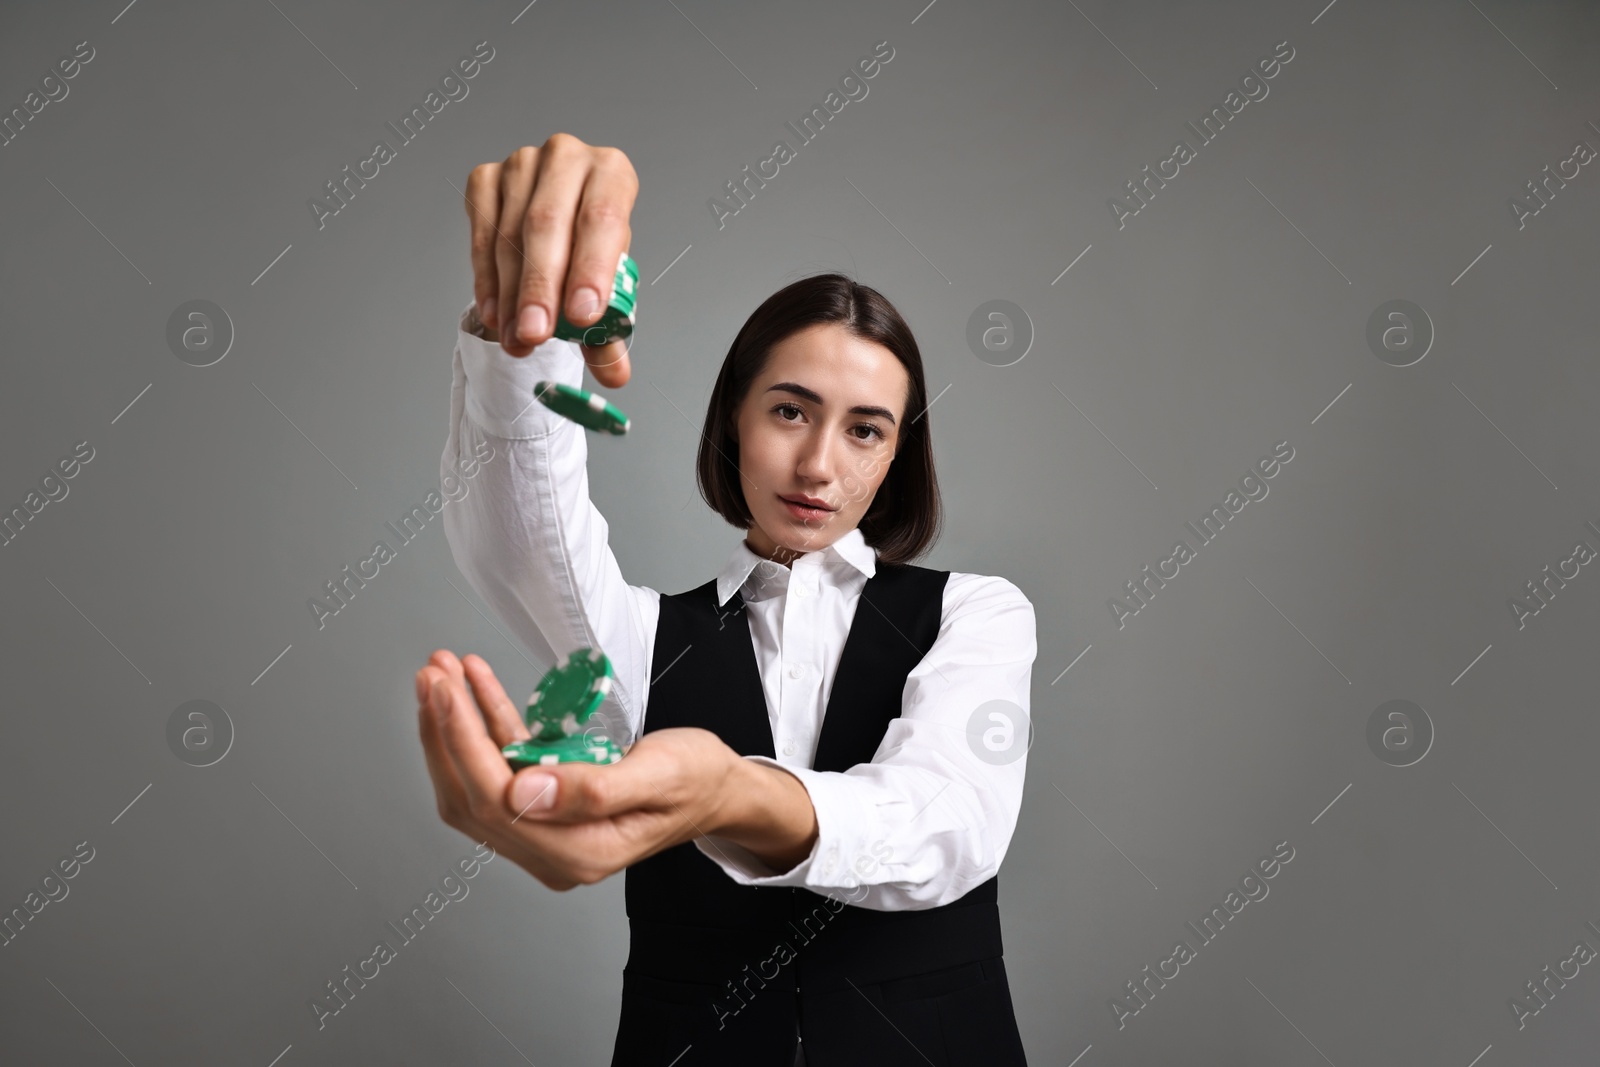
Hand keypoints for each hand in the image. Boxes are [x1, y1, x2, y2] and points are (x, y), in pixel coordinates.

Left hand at [415, 649, 742, 889]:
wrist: (718, 788)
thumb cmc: (697, 779)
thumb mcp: (659, 774)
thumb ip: (593, 788)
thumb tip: (523, 791)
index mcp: (580, 852)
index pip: (497, 799)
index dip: (462, 743)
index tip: (445, 691)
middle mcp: (554, 852)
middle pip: (473, 794)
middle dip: (445, 730)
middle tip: (433, 672)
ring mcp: (546, 834)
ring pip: (476, 782)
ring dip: (453, 726)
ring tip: (442, 672)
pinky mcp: (544, 810)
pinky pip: (501, 768)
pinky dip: (483, 725)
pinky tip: (475, 685)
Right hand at [462, 133, 637, 386]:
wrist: (559, 224)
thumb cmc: (589, 249)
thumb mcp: (607, 285)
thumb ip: (611, 331)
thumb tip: (615, 374)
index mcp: (612, 173)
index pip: (603, 218)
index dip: (592, 269)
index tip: (582, 316)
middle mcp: (567, 158)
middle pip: (548, 224)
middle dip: (540, 288)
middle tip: (535, 334)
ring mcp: (522, 163)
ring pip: (510, 234)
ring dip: (509, 295)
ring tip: (516, 339)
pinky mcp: (486, 178)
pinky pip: (481, 233)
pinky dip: (486, 280)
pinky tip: (495, 315)